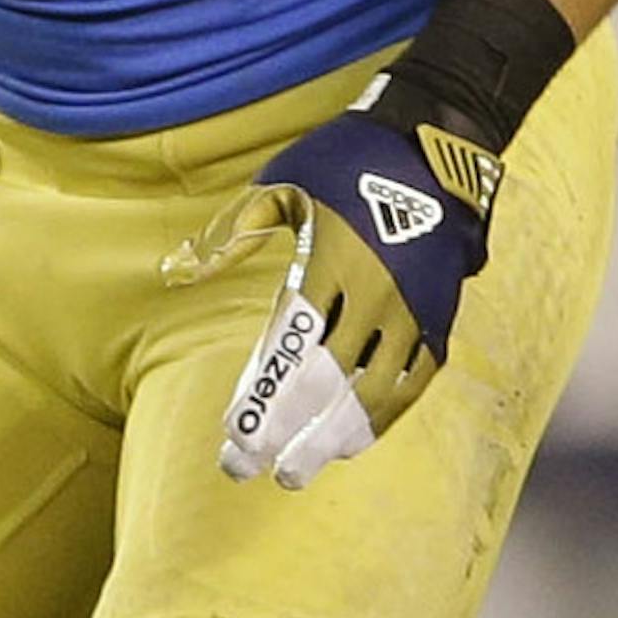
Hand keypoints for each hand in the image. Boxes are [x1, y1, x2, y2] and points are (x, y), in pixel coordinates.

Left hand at [168, 104, 500, 489]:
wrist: (436, 147)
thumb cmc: (346, 161)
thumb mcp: (282, 182)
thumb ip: (232, 230)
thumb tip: (177, 269)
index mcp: (328, 261)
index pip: (287, 348)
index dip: (260, 398)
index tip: (232, 435)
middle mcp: (373, 293)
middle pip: (325, 382)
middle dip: (284, 433)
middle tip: (249, 469)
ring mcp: (413, 310)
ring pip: (372, 393)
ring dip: (331, 438)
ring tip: (297, 470)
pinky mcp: (441, 318)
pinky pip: (414, 383)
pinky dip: (382, 418)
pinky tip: (352, 441)